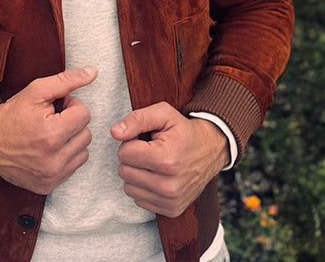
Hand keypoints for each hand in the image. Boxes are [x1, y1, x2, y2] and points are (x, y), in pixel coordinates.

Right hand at [0, 66, 96, 193]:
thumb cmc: (12, 114)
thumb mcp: (37, 90)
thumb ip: (67, 80)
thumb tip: (93, 72)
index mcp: (51, 134)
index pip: (84, 114)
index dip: (71, 105)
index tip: (56, 107)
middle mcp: (53, 159)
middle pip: (86, 133)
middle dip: (72, 122)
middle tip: (53, 119)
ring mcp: (51, 175)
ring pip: (83, 151)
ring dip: (72, 140)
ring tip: (51, 134)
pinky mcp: (48, 185)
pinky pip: (73, 167)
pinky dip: (66, 156)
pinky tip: (49, 149)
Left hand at [110, 102, 228, 217]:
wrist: (210, 150)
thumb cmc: (183, 131)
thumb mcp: (163, 114)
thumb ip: (136, 119)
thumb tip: (115, 132)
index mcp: (166, 160)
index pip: (124, 153)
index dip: (131, 142)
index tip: (146, 139)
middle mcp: (169, 185)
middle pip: (124, 171)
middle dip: (133, 157)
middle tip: (150, 150)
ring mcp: (171, 200)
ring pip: (128, 187)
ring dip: (136, 173)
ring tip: (154, 163)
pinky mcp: (171, 210)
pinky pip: (139, 199)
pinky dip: (144, 187)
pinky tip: (158, 176)